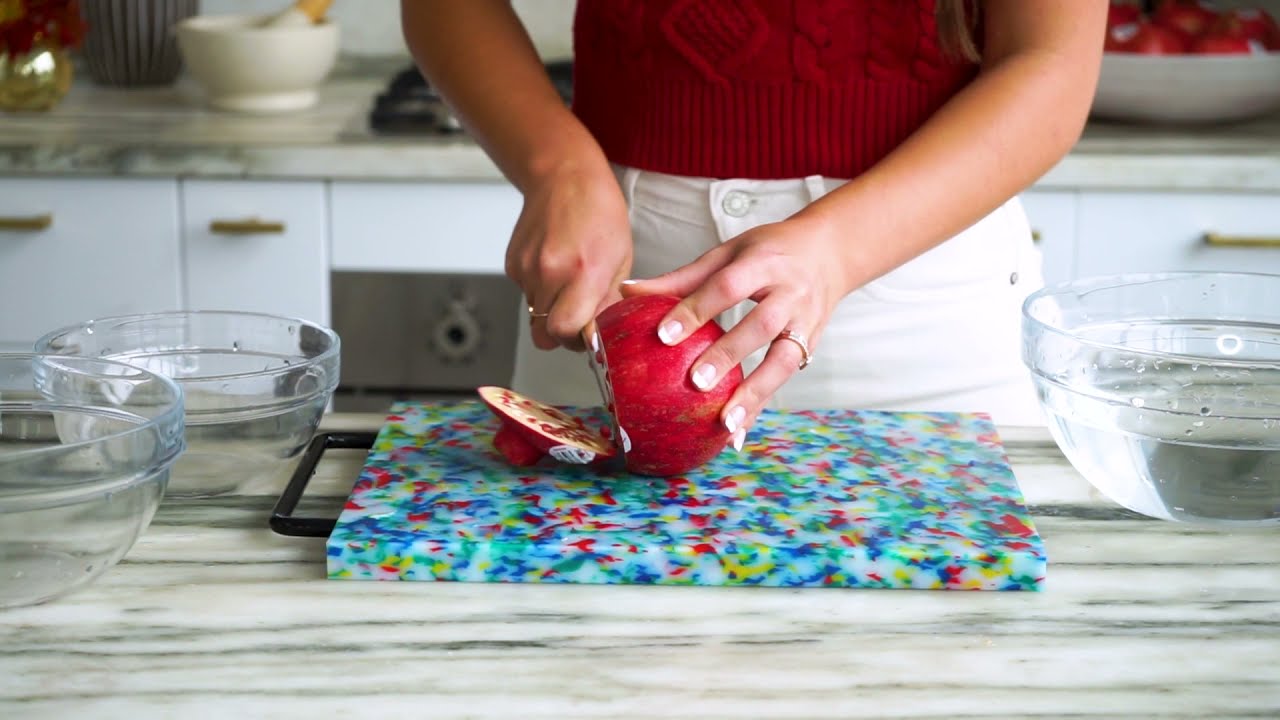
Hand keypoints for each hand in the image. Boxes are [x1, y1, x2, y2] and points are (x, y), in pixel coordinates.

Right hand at [507, 163, 632, 351]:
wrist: (564, 177)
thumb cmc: (598, 211)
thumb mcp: (621, 259)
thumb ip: (609, 301)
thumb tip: (600, 334)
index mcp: (583, 272)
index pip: (566, 331)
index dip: (577, 340)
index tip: (588, 334)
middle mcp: (549, 272)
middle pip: (544, 334)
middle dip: (562, 334)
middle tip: (578, 319)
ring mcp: (526, 268)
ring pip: (534, 317)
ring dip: (551, 310)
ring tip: (568, 281)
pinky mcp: (512, 264)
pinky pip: (525, 295)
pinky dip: (540, 291)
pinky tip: (554, 267)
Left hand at [620, 213, 849, 446]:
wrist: (830, 252)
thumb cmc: (769, 252)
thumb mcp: (728, 253)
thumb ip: (682, 278)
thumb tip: (627, 292)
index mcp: (764, 263)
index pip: (729, 286)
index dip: (696, 309)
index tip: (663, 335)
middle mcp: (791, 293)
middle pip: (762, 325)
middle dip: (730, 354)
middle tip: (695, 382)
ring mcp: (807, 321)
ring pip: (784, 360)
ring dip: (755, 394)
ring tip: (724, 424)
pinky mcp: (813, 345)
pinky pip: (786, 380)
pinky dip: (761, 408)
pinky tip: (737, 436)